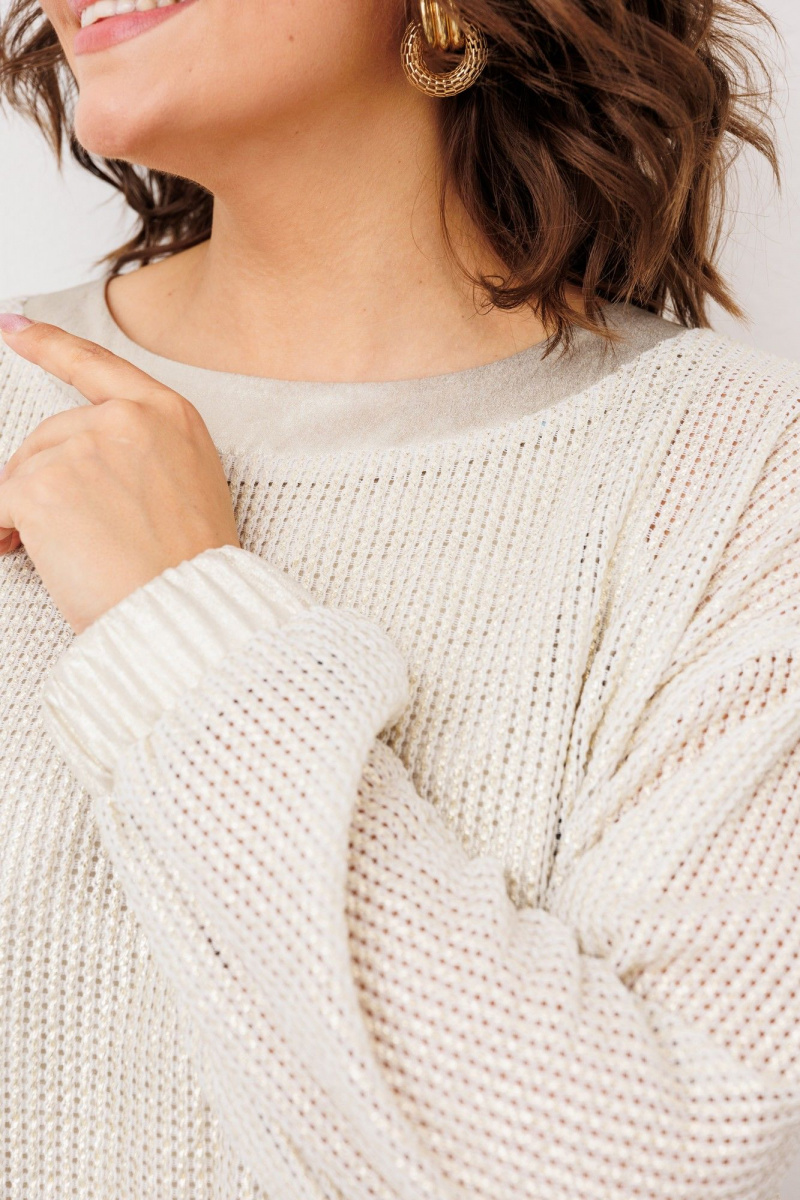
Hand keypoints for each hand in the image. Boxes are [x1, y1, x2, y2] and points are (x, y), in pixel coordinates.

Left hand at [0, 317, 240, 634]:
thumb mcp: (190, 489)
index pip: (97, 366)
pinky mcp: (40, 484)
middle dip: (44, 481)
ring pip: (25, 473)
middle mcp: (125, 419)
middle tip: (66, 534)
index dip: (49, 345)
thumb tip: (79, 463)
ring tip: (67, 555)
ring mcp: (81, 447)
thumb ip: (143, 456)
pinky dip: (3, 531)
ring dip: (29, 514)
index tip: (15, 328)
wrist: (187, 614)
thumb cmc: (191, 570)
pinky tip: (23, 552)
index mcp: (170, 416)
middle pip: (51, 435)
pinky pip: (1, 504)